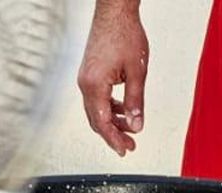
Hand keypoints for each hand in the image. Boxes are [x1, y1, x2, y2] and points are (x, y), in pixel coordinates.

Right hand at [77, 0, 147, 155]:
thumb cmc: (124, 34)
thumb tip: (136, 125)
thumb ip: (136, 101)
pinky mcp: (89, 73)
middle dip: (113, 135)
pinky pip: (96, 98)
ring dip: (112, 121)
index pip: (102, 123)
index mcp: (94, 85)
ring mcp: (85, 78)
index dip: (114, 139)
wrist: (114, 12)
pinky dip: (109, 107)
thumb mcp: (137, 72)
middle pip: (96, 120)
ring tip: (129, 129)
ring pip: (96, 110)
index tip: (124, 150)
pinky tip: (123, 109)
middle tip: (129, 146)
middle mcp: (85, 84)